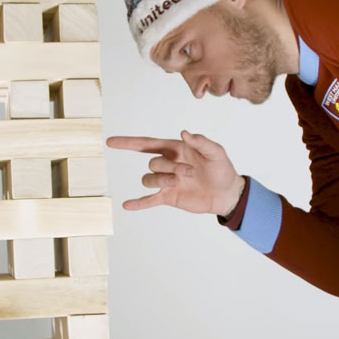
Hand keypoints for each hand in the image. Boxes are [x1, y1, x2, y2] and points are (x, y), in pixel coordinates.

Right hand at [106, 130, 245, 215]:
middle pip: (153, 163)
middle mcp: (168, 164)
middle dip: (169, 167)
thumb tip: (183, 133)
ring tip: (180, 183)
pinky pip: (149, 200)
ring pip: (149, 179)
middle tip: (191, 173)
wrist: (227, 193)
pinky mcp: (168, 197)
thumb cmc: (222, 169)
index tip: (111, 142)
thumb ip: (201, 141)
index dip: (128, 143)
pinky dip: (138, 203)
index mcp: (175, 150)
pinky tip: (127, 205)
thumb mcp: (216, 152)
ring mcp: (166, 181)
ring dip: (162, 180)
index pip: (146, 144)